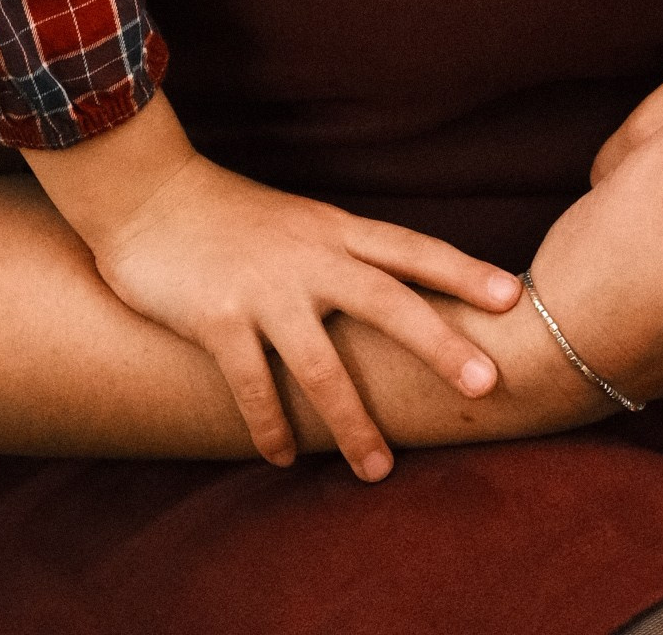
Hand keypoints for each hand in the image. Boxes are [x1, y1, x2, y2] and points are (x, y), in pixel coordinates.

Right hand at [31, 91, 519, 480]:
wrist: (147, 192)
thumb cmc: (227, 215)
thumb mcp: (297, 222)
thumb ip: (340, 255)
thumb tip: (394, 297)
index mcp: (333, 229)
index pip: (411, 249)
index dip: (464, 272)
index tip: (515, 296)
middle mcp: (309, 257)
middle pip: (388, 301)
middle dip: (439, 344)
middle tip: (487, 384)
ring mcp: (264, 288)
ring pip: (322, 363)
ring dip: (353, 422)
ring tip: (379, 470)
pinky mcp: (217, 318)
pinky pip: (253, 384)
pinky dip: (270, 425)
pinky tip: (283, 457)